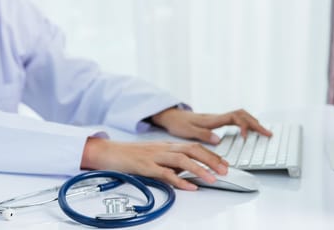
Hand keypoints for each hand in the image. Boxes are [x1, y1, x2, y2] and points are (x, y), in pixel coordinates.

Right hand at [80, 137, 227, 190]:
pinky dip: (180, 180)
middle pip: (192, 150)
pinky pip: (165, 173)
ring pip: (182, 159)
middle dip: (211, 160)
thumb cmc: (131, 155)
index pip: (194, 147)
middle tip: (225, 170)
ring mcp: (155, 156)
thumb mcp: (155, 156)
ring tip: (212, 178)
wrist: (108, 151)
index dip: (211, 154)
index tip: (224, 164)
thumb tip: (188, 173)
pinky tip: (190, 186)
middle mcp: (164, 148)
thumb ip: (171, 163)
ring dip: (200, 169)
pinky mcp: (145, 166)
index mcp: (167, 145)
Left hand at [150, 108, 271, 144]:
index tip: (247, 137)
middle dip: (256, 124)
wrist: (171, 116)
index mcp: (212, 119)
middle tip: (268, 134)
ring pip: (240, 115)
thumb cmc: (178, 124)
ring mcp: (217, 118)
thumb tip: (218, 139)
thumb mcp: (188, 131)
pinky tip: (250, 131)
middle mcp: (217, 117)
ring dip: (253, 122)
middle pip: (242, 115)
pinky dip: (246, 123)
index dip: (244, 126)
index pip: (234, 118)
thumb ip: (203, 134)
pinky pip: (236, 119)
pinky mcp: (216, 121)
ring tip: (264, 132)